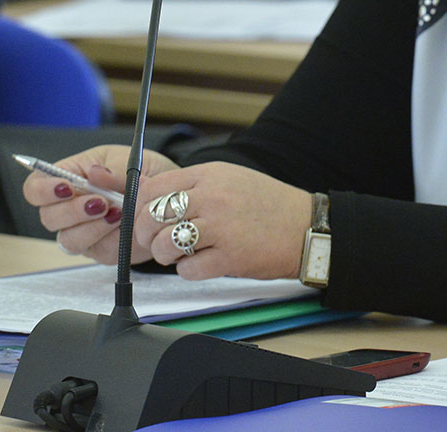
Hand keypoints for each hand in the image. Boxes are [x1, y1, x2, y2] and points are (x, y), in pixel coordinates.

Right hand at [24, 144, 176, 265]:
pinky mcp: (102, 251)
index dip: (43, 191)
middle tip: (100, 202)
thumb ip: (112, 169)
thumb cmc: (143, 171)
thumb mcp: (130, 159)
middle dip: (73, 211)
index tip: (66, 187)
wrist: (170, 194)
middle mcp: (68, 209)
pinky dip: (115, 238)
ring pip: (70, 240)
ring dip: (93, 228)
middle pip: (49, 218)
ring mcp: (83, 232)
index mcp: (68, 178)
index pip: (35, 189)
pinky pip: (100, 252)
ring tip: (119, 213)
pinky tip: (128, 225)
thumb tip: (94, 174)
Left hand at [135, 162, 313, 280]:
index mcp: (211, 175)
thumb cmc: (268, 205)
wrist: (307, 226)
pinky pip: (188, 270)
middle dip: (147, 236)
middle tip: (159, 241)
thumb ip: (194, 186)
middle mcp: (213, 197)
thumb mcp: (231, 180)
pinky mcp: (230, 257)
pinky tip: (204, 263)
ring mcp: (222, 227)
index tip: (145, 220)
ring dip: (166, 255)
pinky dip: (190, 271)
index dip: (139, 208)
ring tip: (182, 253)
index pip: (152, 188)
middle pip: (151, 218)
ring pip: (164, 245)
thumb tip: (150, 200)